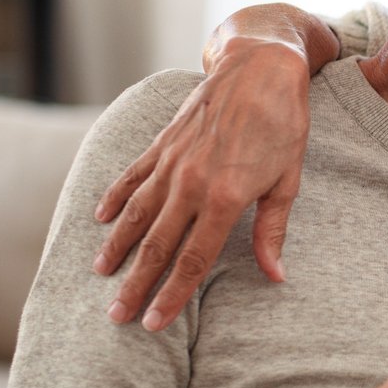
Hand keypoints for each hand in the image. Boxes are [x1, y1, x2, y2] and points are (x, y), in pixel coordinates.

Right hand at [94, 40, 313, 328]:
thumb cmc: (283, 124)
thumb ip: (272, 230)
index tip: (153, 321)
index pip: (193, 260)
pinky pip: (132, 175)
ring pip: (137, 213)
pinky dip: (114, 197)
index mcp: (226, 198)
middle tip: (116, 315)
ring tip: (101, 274)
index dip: (172, 295)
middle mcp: (192, 183)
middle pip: (157, 245)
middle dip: (135, 284)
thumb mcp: (288, 180)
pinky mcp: (163, 142)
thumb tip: (275, 276)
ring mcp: (173, 161)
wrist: (261, 66)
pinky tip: (99, 218)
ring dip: (118, 247)